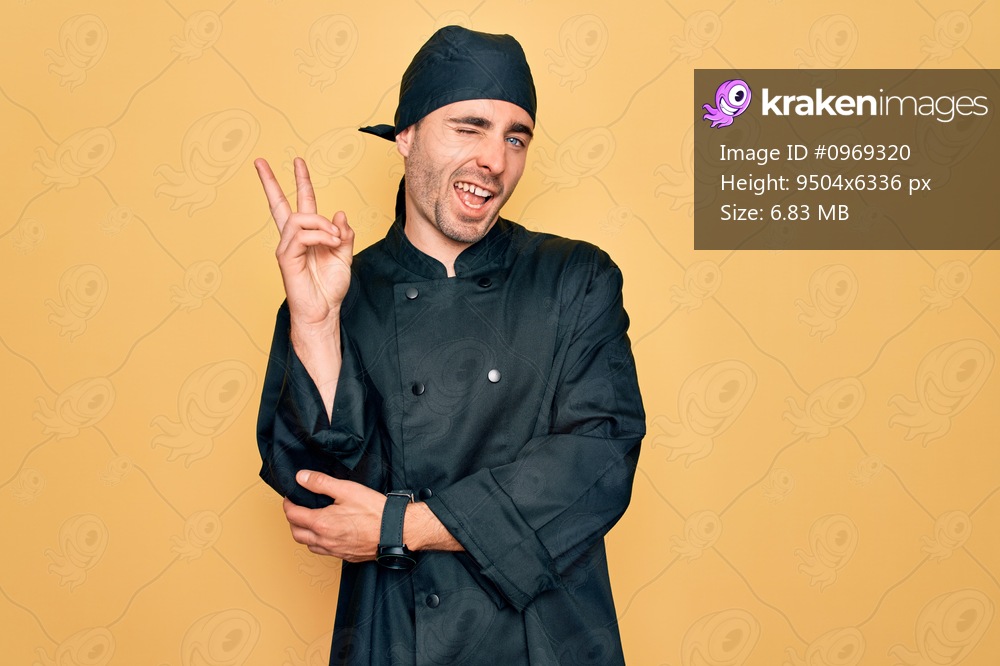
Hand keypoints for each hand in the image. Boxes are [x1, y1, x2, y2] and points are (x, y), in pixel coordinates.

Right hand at [254, 157, 353, 327]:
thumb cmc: (330, 288)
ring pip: (299, 217)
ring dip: (322, 224)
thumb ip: (343, 235)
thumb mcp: (344, 256)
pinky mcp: (285, 257)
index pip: (301, 203)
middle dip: (270, 181)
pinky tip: (329, 244)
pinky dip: (320, 236)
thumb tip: (339, 213)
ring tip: (335, 239)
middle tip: (260, 161)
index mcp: (308, 236)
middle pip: (278, 204)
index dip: (300, 181)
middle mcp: (293, 238)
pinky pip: (301, 235)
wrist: (324, 311)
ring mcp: (287, 247)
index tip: (297, 161)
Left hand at [283, 471, 384, 561]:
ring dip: (304, 533)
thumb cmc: (374, 511)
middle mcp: (325, 540)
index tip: (290, 498)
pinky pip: (324, 551)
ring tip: (309, 521)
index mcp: (321, 523)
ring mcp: (335, 551)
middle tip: (296, 509)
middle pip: (296, 533)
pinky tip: (327, 534)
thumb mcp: (346, 489)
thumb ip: (321, 483)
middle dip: (292, 520)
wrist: (396, 531)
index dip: (288, 504)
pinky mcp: (345, 556)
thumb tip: (301, 478)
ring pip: (309, 545)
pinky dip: (318, 542)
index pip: (293, 515)